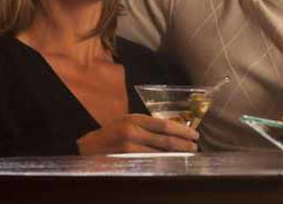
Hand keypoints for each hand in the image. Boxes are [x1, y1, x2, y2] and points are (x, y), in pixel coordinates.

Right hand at [77, 114, 199, 154]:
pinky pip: (150, 163)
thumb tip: (172, 133)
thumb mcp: (127, 123)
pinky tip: (171, 164)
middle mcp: (132, 131)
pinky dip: (163, 163)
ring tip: (187, 156)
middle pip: (165, 140)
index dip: (182, 131)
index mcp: (134, 119)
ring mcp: (129, 147)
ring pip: (160, 153)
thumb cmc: (111, 135)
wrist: (87, 148)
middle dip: (184, 145)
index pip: (164, 124)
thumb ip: (146, 127)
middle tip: (195, 147)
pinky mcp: (126, 160)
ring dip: (176, 155)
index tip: (194, 134)